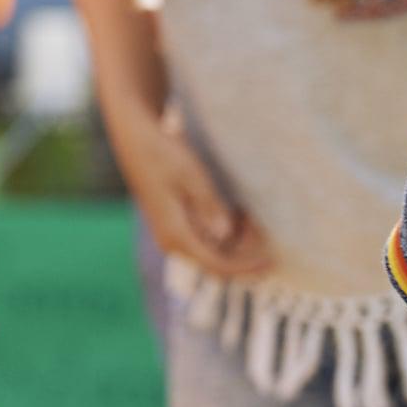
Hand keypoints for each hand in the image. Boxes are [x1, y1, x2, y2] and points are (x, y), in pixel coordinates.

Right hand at [118, 111, 271, 280]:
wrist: (136, 138)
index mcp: (175, 233)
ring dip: (239, 241)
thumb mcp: (190, 175)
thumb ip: (209, 205)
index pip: (216, 264)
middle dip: (246, 254)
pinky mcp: (177, 224)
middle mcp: (172, 241)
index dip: (246, 267)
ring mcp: (174, 233)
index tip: (270, 261)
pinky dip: (228, 230)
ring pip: (214, 250)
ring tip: (255, 218)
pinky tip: (241, 213)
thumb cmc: (162, 153)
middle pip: (217, 262)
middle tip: (268, 233)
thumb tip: (225, 233)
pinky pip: (207, 238)